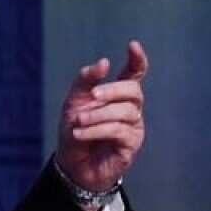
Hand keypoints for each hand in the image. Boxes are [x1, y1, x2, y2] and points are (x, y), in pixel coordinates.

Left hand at [55, 40, 148, 210]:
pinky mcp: (130, 145)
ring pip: (125, 112)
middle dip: (112, 90)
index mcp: (118, 94)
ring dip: (98, 114)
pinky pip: (118, 131)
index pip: (135, 73)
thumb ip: (86, 80)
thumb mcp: (74, 101)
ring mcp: (133, 126)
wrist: (72, 164)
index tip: (133, 45)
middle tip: (93, 95)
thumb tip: (104, 62)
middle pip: (133, 90)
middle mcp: (130, 108)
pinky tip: (80, 133)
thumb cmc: (75, 129)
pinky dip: (96, 130)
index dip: (138, 60)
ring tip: (79, 121)